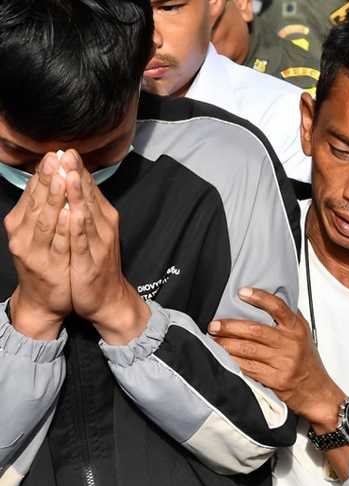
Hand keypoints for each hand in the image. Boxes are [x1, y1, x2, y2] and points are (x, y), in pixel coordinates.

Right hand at [4, 152, 71, 338]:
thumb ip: (43, 208)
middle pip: (37, 202)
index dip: (44, 173)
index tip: (55, 153)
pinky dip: (63, 229)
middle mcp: (23, 234)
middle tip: (56, 158)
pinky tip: (70, 214)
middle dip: (48, 179)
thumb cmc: (46, 260)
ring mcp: (34, 251)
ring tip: (62, 178)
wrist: (45, 298)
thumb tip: (50, 179)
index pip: (33, 193)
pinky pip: (57, 244)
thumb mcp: (40, 232)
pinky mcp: (49, 266)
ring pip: (45, 220)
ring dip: (54, 198)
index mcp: (21, 222)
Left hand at [65, 151, 148, 344]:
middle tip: (67, 153)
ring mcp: (98, 243)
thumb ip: (86, 208)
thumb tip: (76, 183)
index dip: (77, 169)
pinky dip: (78, 226)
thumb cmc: (95, 263)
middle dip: (77, 174)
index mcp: (102, 217)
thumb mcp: (92, 232)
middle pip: (88, 197)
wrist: (107, 298)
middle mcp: (103, 226)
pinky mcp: (90, 261)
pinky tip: (71, 213)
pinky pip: (83, 241)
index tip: (66, 149)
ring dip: (78, 195)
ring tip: (69, 175)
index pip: (89, 189)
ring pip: (86, 215)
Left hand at [208, 287, 345, 427]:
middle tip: (214, 324)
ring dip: (225, 344)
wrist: (315, 390)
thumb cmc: (306, 359)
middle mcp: (291, 344)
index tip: (242, 292)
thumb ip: (289, 317)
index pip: (279, 308)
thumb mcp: (303, 335)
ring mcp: (283, 363)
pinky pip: (247, 367)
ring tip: (213, 339)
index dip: (260, 298)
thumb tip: (269, 296)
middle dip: (230, 326)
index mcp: (297, 329)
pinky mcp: (274, 379)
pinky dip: (231, 361)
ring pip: (247, 350)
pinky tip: (221, 356)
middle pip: (255, 330)